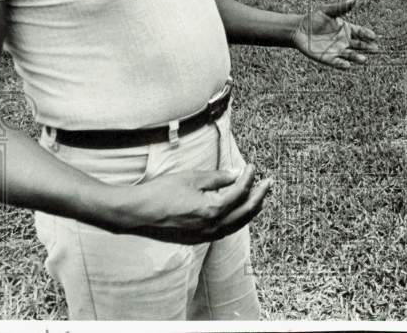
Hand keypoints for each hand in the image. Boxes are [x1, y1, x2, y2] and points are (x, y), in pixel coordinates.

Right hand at [108, 165, 271, 244]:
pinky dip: (236, 219)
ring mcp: (205, 235)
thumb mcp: (192, 178)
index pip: (239, 193)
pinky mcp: (197, 238)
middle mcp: (212, 227)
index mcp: (212, 210)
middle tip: (268, 182)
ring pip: (237, 224)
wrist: (138, 213)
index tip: (252, 167)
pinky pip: (225, 230)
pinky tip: (238, 211)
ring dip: (250, 210)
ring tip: (259, 197)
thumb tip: (236, 174)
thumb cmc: (162, 192)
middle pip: (245, 213)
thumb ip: (217, 178)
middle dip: (259, 196)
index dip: (248, 178)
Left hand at [291, 0, 379, 69]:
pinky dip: (342, 64)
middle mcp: (344, 41)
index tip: (374, 36)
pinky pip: (336, 62)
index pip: (360, 32)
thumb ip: (340, 7)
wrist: (298, 29)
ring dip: (357, 57)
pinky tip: (347, 65)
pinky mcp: (327, 58)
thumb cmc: (314, 19)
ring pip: (350, 55)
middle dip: (367, 47)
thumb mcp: (327, 11)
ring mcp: (337, 50)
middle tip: (375, 49)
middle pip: (359, 45)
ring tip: (363, 59)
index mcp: (347, 29)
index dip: (367, 34)